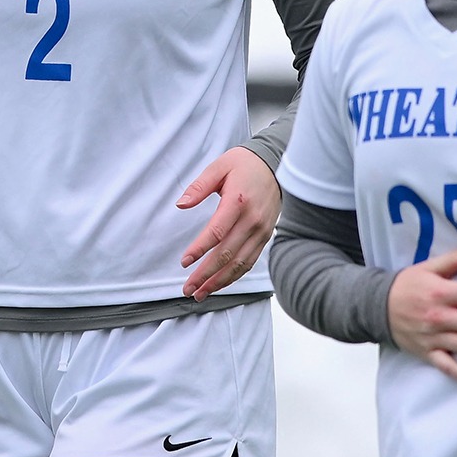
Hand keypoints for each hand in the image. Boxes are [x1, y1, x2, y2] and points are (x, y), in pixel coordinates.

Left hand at [177, 147, 280, 299]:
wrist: (276, 163)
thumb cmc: (244, 165)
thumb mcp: (218, 167)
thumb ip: (199, 187)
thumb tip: (181, 204)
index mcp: (238, 202)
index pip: (216, 232)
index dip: (199, 250)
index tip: (184, 262)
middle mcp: (252, 220)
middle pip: (227, 254)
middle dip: (206, 275)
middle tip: (188, 288)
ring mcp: (261, 231)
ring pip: (239, 263)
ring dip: (219, 281)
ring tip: (201, 293)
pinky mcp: (265, 236)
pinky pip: (250, 261)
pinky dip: (234, 276)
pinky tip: (220, 283)